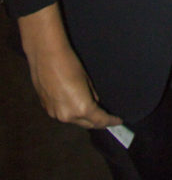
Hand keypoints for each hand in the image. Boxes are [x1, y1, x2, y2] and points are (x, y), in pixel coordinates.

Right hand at [18, 4, 121, 128]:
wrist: (46, 56)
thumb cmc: (70, 63)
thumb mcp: (87, 79)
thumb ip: (92, 95)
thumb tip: (95, 102)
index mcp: (81, 108)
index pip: (100, 120)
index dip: (110, 121)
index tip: (118, 121)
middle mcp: (68, 116)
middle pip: (86, 124)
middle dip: (97, 122)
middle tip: (106, 118)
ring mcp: (55, 114)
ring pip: (73, 120)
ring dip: (82, 117)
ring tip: (91, 111)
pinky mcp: (46, 109)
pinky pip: (62, 113)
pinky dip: (70, 111)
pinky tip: (73, 104)